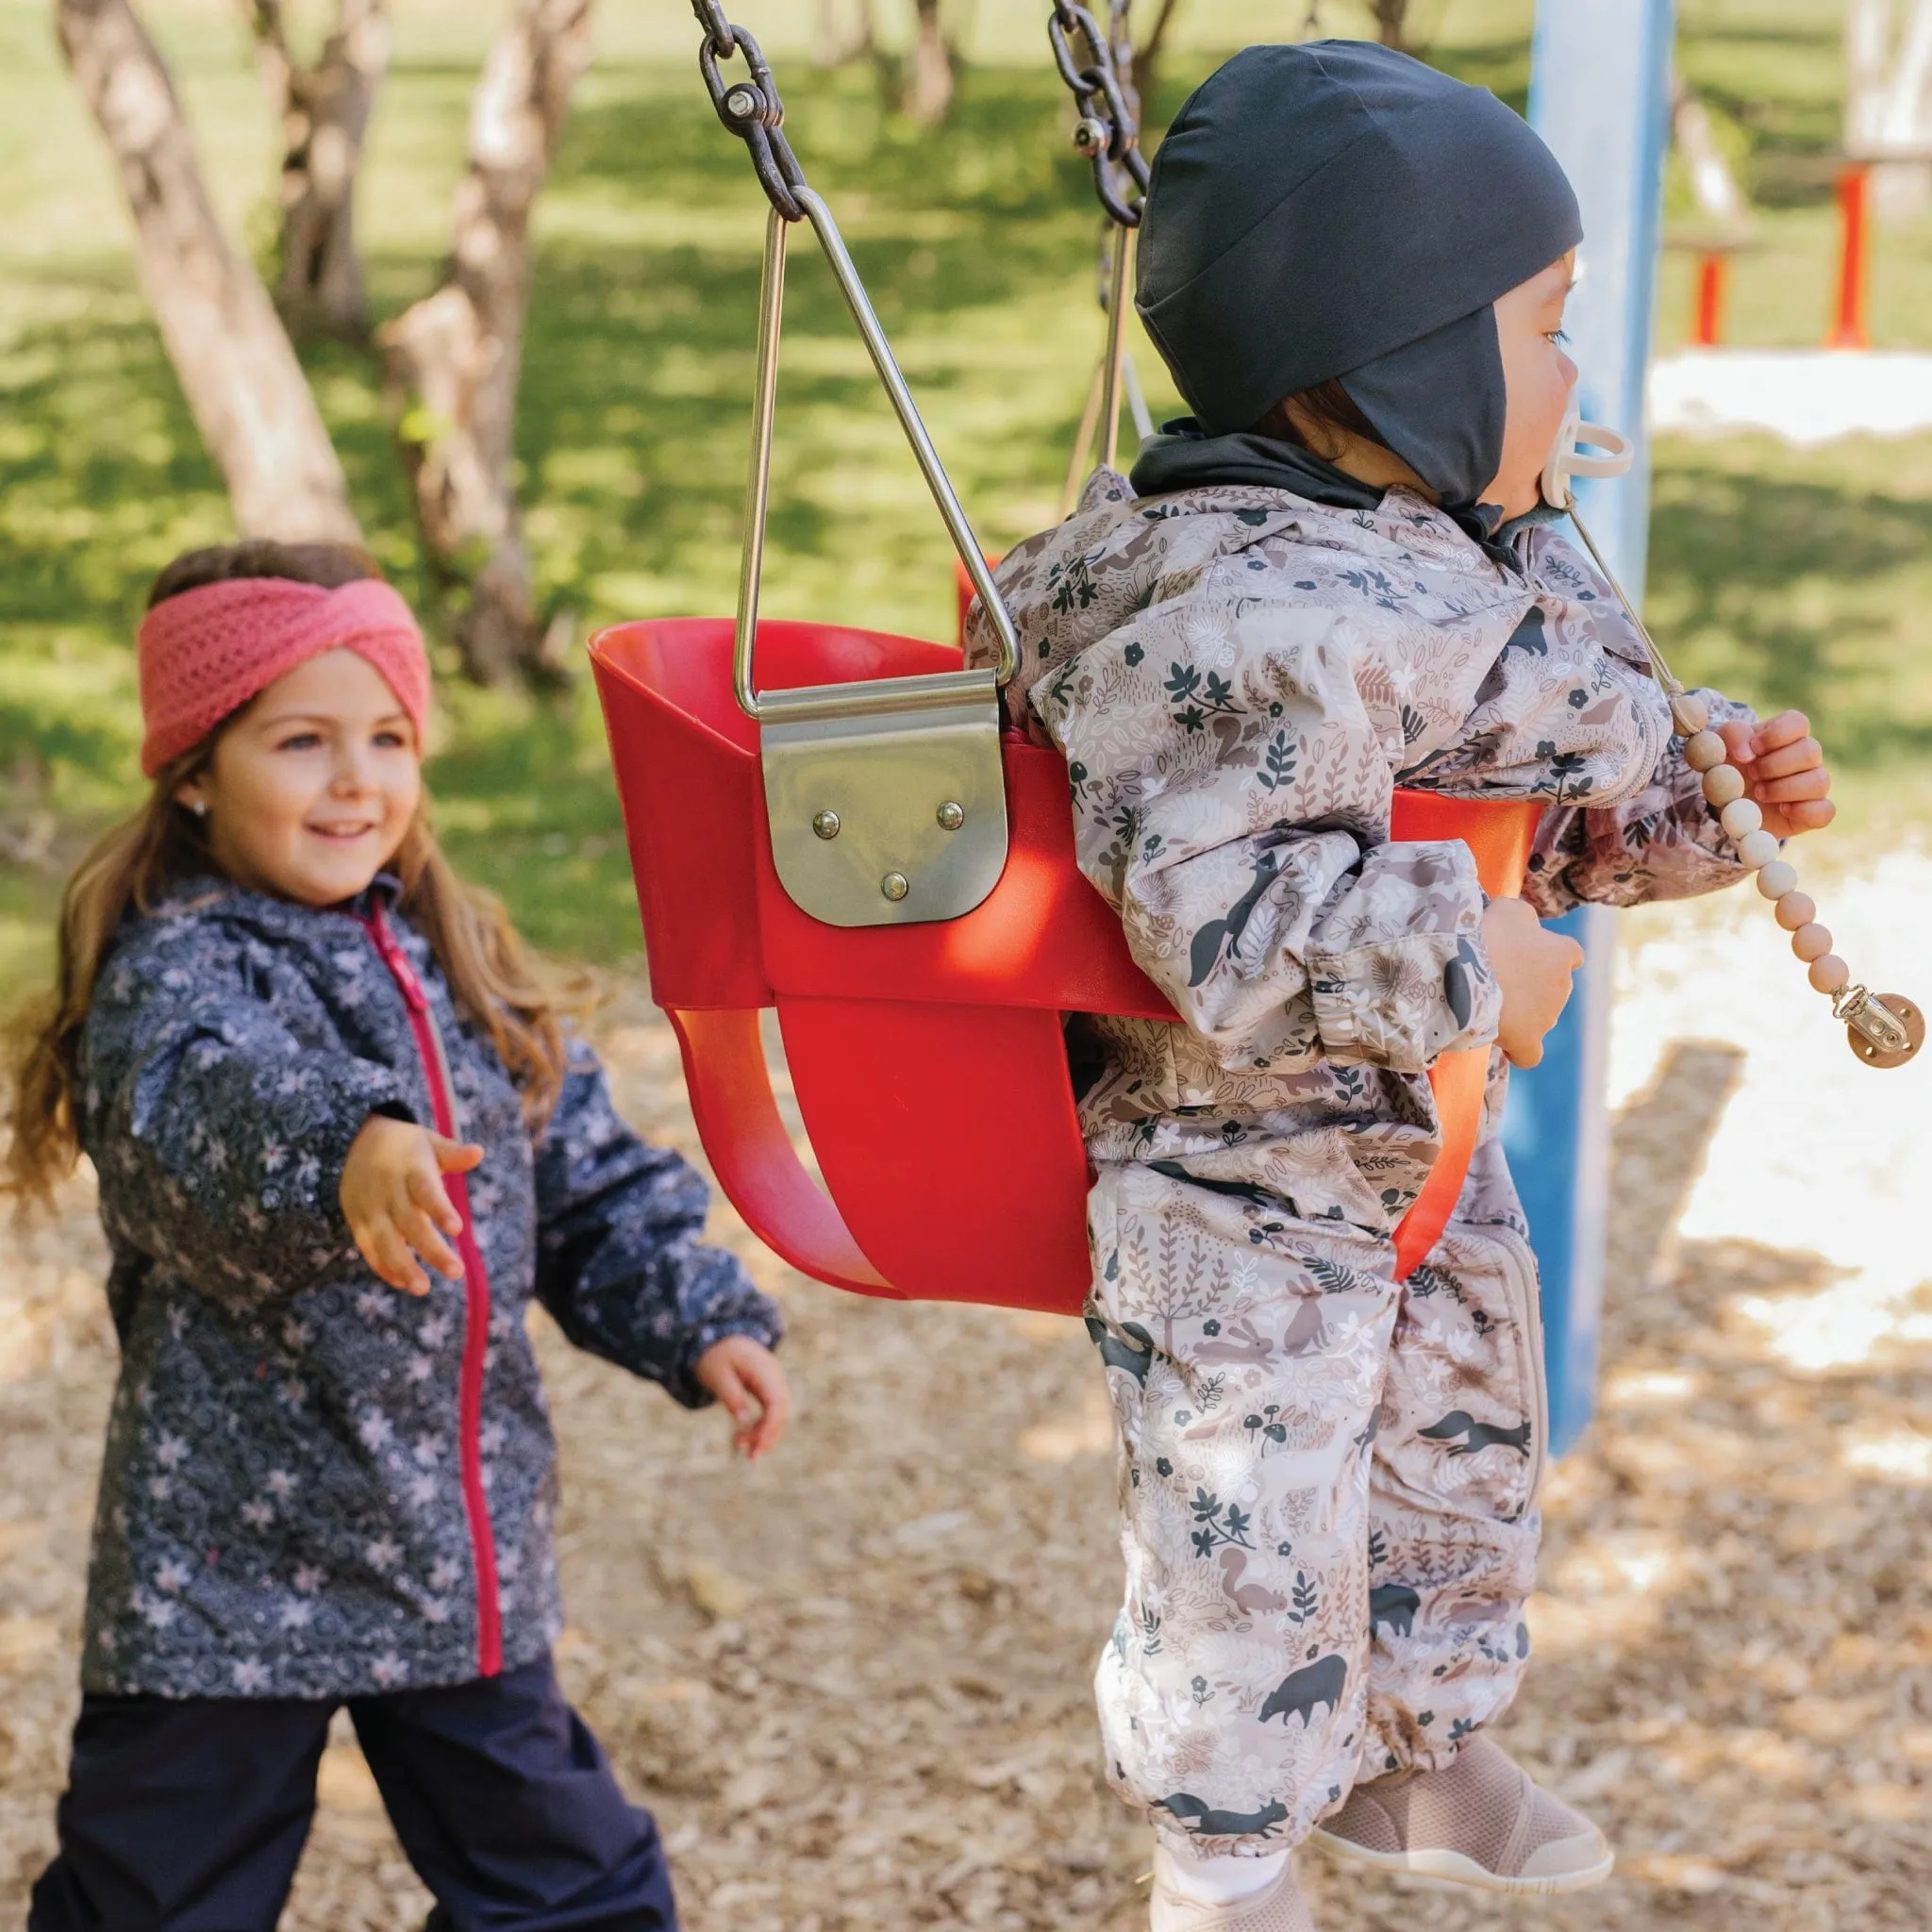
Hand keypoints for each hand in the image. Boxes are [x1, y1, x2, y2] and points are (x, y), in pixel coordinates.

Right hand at [339, 1115, 482, 1296]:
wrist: (355, 1141)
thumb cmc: (406, 1146)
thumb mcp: (428, 1142)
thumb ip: (452, 1153)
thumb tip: (478, 1152)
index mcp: (410, 1169)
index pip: (425, 1191)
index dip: (439, 1210)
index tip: (457, 1229)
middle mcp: (388, 1191)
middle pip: (409, 1223)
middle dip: (431, 1249)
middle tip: (456, 1272)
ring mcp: (370, 1208)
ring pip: (385, 1241)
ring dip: (402, 1266)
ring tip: (422, 1288)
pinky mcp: (358, 1221)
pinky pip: (368, 1247)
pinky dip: (382, 1266)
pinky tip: (402, 1283)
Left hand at [694, 1336, 789, 1461]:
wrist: (718, 1338)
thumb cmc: (715, 1355)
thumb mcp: (717, 1375)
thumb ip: (731, 1396)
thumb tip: (744, 1422)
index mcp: (764, 1369)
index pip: (777, 1403)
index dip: (769, 1427)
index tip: (756, 1446)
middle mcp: (774, 1376)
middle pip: (781, 1412)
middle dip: (768, 1436)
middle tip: (750, 1457)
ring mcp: (773, 1382)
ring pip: (778, 1414)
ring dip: (765, 1435)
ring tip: (744, 1450)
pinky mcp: (767, 1389)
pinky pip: (771, 1411)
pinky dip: (762, 1427)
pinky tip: (747, 1438)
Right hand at [1481, 897, 1584, 1068]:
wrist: (1468, 968)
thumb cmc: (1490, 933)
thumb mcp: (1510, 910)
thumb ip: (1526, 919)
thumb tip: (1528, 927)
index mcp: (1563, 953)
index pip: (1569, 956)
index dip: (1547, 957)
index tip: (1522, 957)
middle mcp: (1563, 985)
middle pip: (1552, 989)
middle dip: (1530, 986)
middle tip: (1496, 978)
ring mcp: (1548, 1016)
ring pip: (1539, 1018)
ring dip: (1520, 1013)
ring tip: (1486, 1004)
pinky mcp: (1529, 1041)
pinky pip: (1530, 1054)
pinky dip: (1520, 1050)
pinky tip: (1506, 1046)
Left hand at [1719, 710, 1833, 838]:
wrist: (1726, 807)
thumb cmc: (1727, 769)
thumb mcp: (1719, 746)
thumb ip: (1732, 735)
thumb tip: (1748, 751)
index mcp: (1785, 735)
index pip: (1798, 722)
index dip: (1777, 734)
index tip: (1753, 748)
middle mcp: (1805, 757)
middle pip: (1810, 751)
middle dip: (1775, 765)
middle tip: (1752, 774)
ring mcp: (1812, 784)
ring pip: (1820, 781)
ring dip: (1785, 788)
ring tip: (1759, 793)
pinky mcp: (1812, 812)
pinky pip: (1825, 811)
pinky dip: (1804, 811)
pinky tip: (1782, 810)